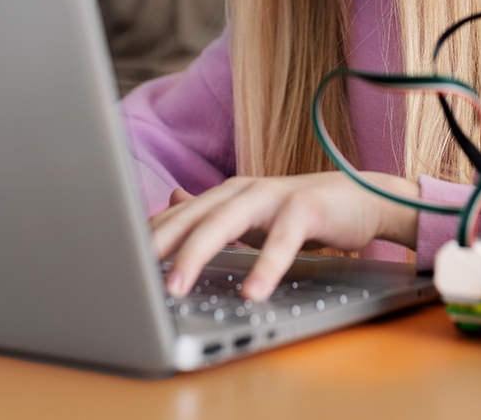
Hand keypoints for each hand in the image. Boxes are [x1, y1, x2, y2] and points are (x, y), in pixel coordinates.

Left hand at [151, 172, 418, 301]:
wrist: (364, 198)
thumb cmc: (305, 212)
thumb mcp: (252, 214)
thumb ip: (213, 212)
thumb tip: (169, 204)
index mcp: (227, 194)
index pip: (177, 217)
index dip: (147, 239)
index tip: (117, 262)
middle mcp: (244, 189)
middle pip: (192, 218)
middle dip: (159, 247)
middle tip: (133, 278)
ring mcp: (273, 195)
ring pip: (225, 222)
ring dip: (197, 255)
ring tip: (176, 287)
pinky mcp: (306, 207)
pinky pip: (281, 240)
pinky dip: (266, 266)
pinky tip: (253, 292)